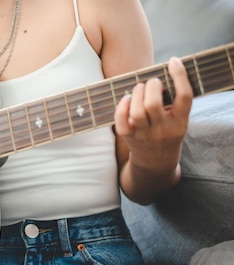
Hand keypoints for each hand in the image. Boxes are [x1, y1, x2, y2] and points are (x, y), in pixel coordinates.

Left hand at [114, 57, 192, 172]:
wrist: (156, 162)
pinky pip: (121, 122)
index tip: (174, 61)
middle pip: (154, 104)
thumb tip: (163, 71)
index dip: (179, 76)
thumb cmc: (167, 133)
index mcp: (180, 122)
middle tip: (152, 82)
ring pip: (137, 112)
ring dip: (137, 93)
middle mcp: (163, 130)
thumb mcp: (179, 120)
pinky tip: (126, 99)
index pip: (184, 97)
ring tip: (140, 88)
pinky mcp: (129, 138)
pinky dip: (121, 108)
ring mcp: (145, 135)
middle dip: (152, 86)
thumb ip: (174, 102)